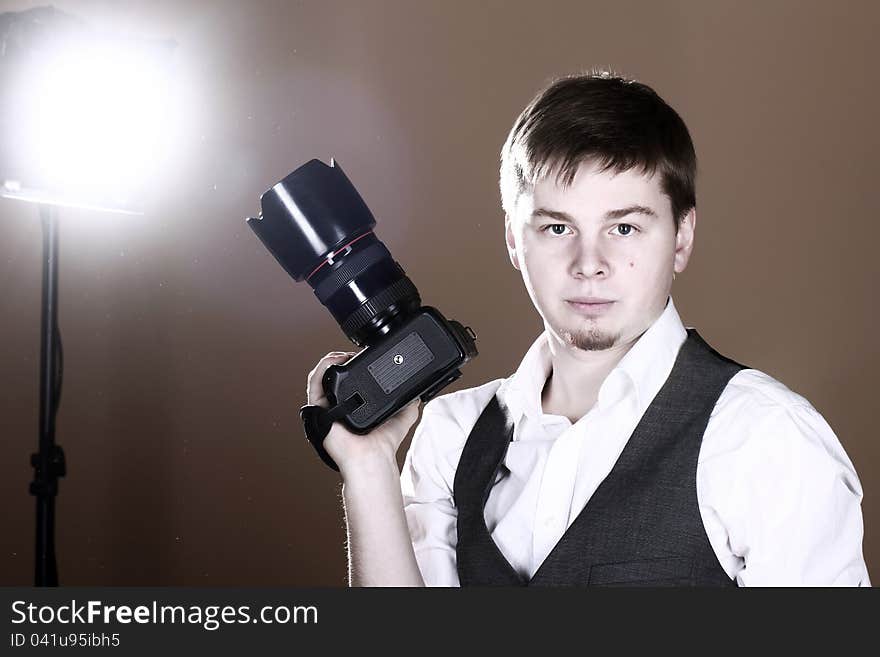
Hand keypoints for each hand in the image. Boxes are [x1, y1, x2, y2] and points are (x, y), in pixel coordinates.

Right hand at [306, 352, 420, 475]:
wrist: (372, 456)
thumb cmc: (383, 443)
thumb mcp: (403, 416)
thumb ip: (410, 402)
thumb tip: (418, 391)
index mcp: (354, 406)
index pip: (349, 381)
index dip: (353, 365)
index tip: (362, 355)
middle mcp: (338, 406)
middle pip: (333, 377)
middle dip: (340, 360)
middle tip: (352, 353)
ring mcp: (327, 407)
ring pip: (322, 377)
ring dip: (331, 361)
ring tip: (344, 355)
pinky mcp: (318, 409)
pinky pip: (314, 384)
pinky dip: (322, 368)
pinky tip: (334, 360)